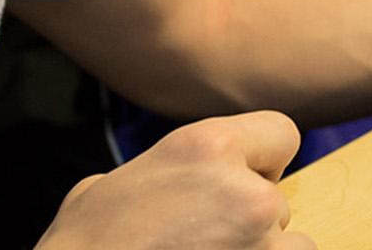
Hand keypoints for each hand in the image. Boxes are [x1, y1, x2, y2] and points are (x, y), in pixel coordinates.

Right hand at [34, 110, 313, 249]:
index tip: (234, 190)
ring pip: (290, 245)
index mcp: (205, 145)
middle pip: (278, 201)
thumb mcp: (112, 184)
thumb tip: (163, 185)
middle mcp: (241, 188)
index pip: (282, 134)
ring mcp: (257, 240)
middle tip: (201, 241)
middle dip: (250, 222)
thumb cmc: (81, 245)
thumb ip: (161, 173)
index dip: (262, 163)